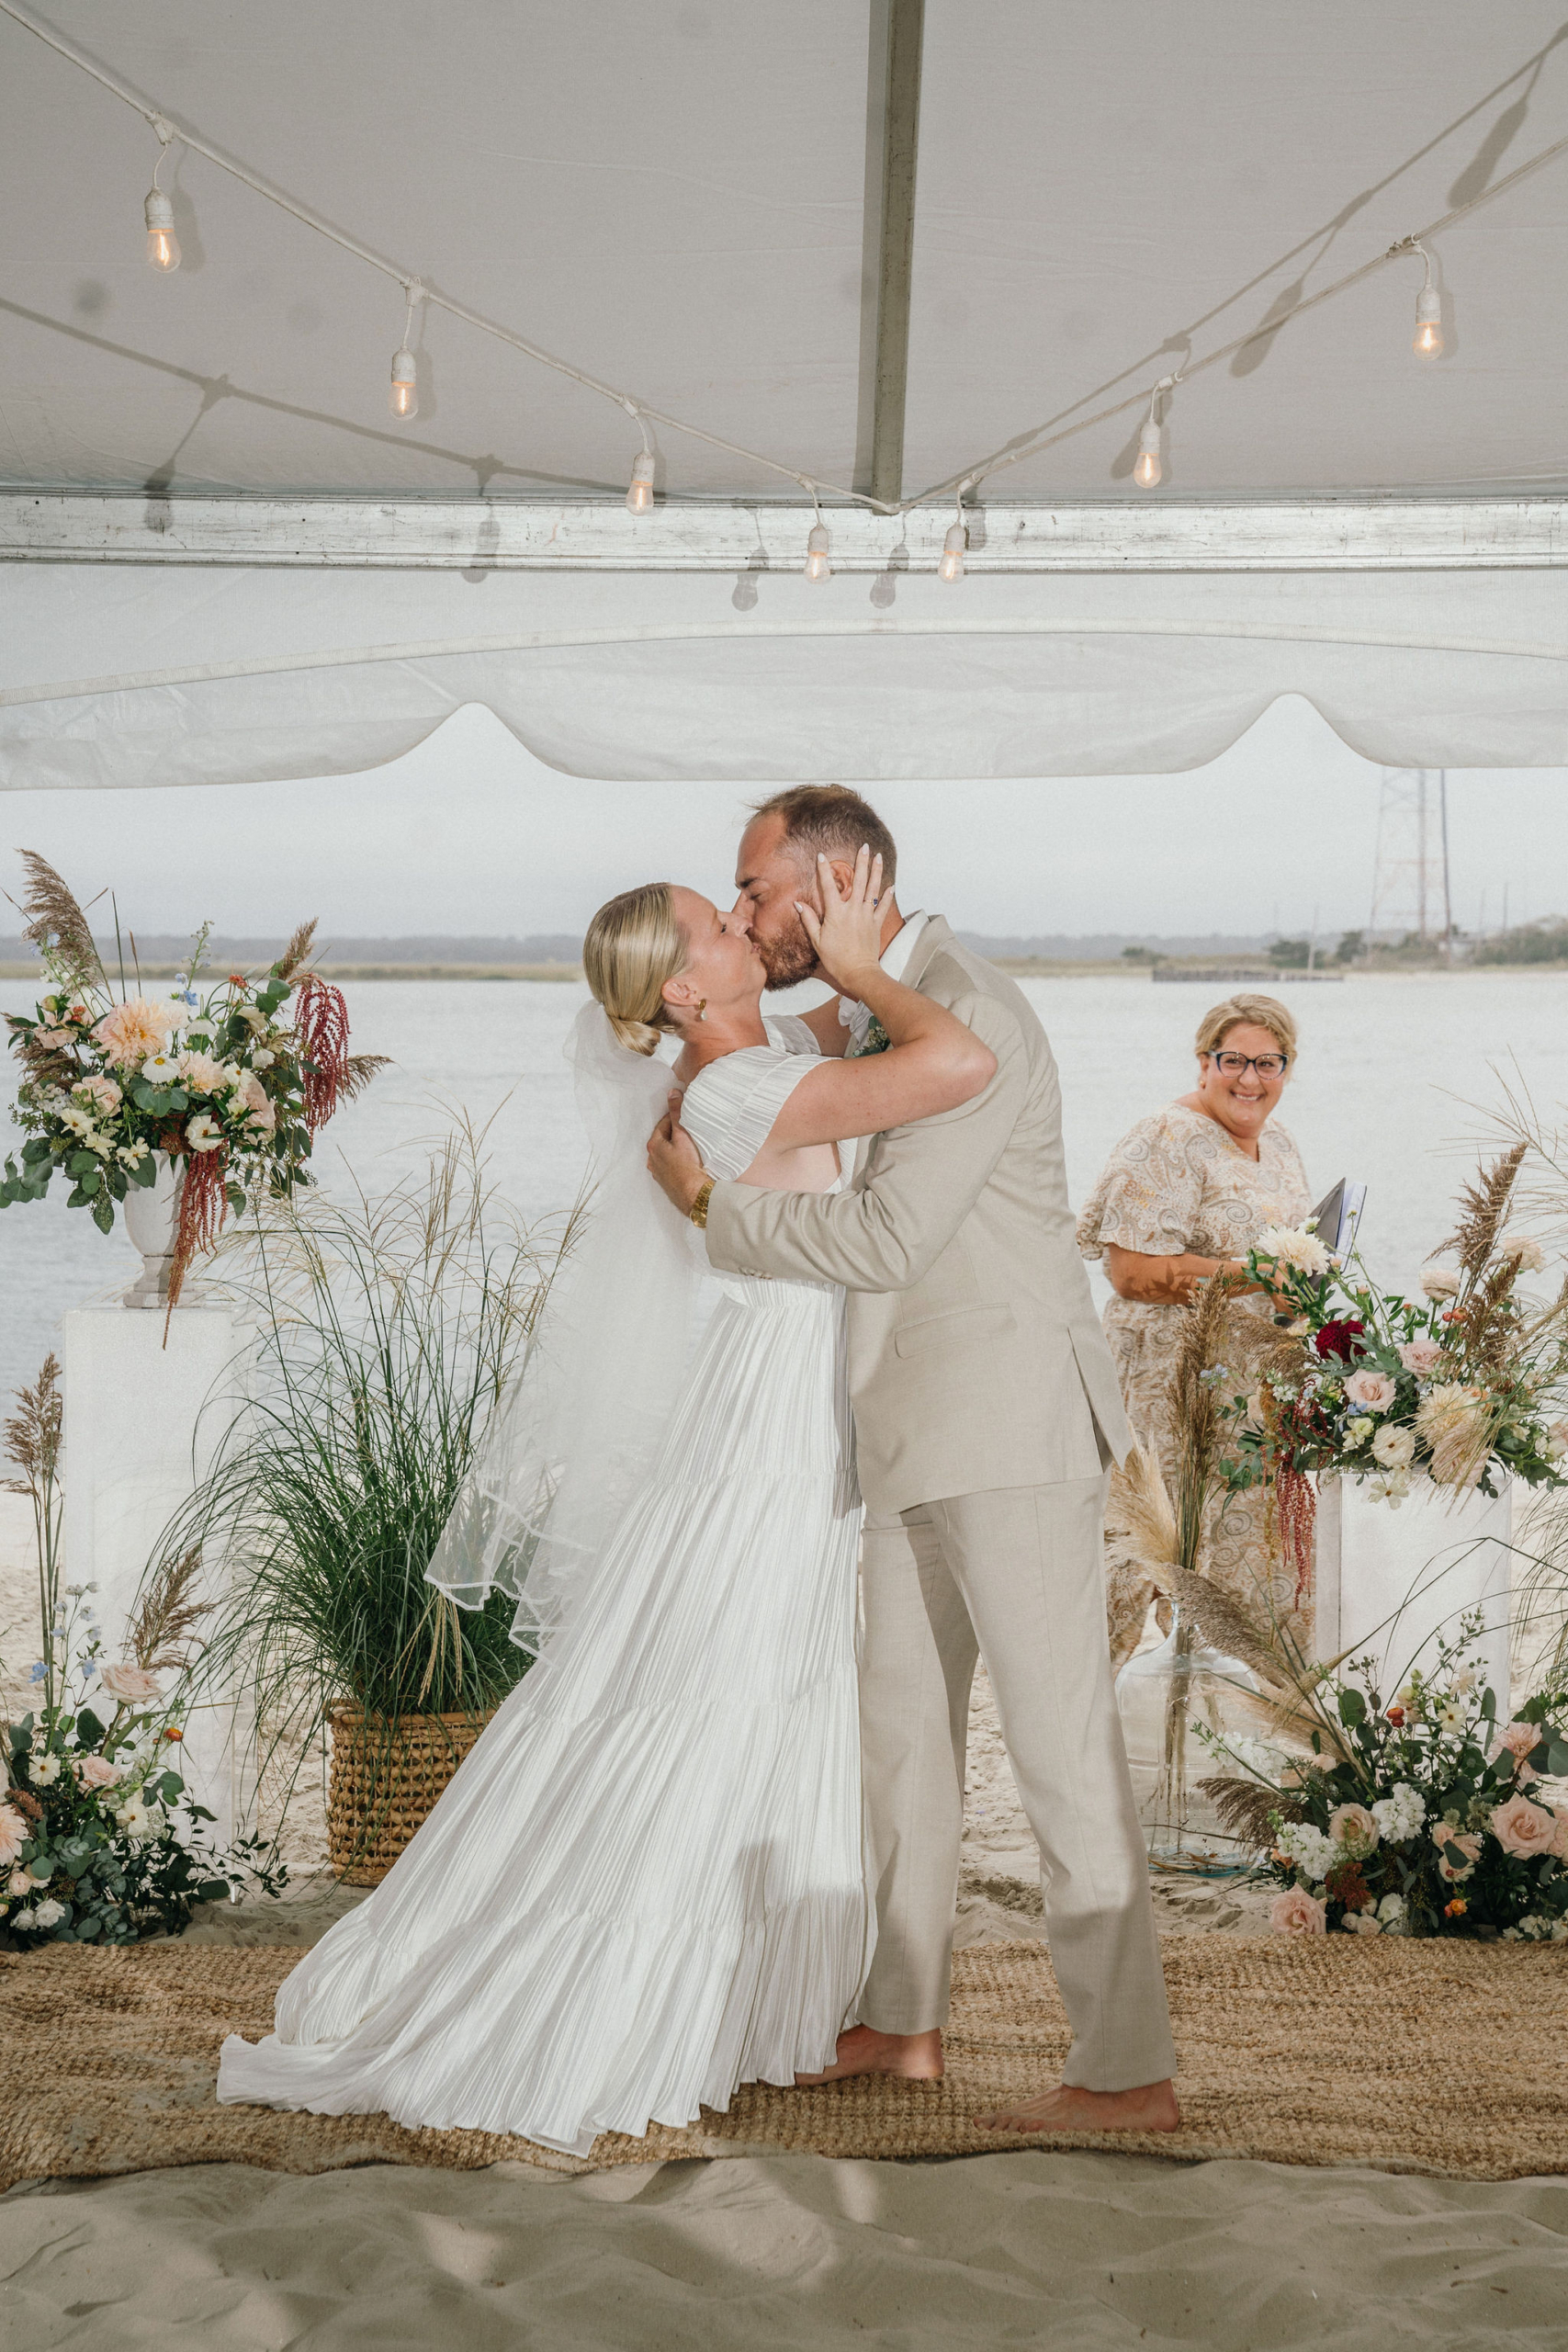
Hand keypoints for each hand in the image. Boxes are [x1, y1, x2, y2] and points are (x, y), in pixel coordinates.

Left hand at [647, 1090, 709, 1214]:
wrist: (695, 1195)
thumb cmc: (688, 1165)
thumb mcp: (683, 1135)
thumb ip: (677, 1113)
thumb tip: (672, 1093)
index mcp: (653, 1145)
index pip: (663, 1124)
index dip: (674, 1117)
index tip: (685, 1115)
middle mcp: (652, 1159)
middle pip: (664, 1139)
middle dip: (674, 1133)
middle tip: (689, 1129)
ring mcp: (658, 1172)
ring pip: (666, 1153)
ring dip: (675, 1148)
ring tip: (690, 1145)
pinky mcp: (666, 1183)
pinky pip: (670, 1166)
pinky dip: (677, 1161)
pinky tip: (688, 1162)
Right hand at [795, 845, 883, 997]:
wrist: (858, 973)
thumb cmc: (836, 959)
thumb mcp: (817, 940)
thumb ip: (809, 920)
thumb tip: (798, 904)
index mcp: (836, 913)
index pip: (829, 886)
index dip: (824, 870)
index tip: (822, 856)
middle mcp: (853, 910)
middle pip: (858, 881)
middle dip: (861, 862)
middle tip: (863, 846)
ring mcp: (867, 916)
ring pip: (873, 889)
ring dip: (876, 871)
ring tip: (879, 857)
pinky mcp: (876, 924)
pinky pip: (884, 907)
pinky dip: (888, 896)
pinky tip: (891, 885)